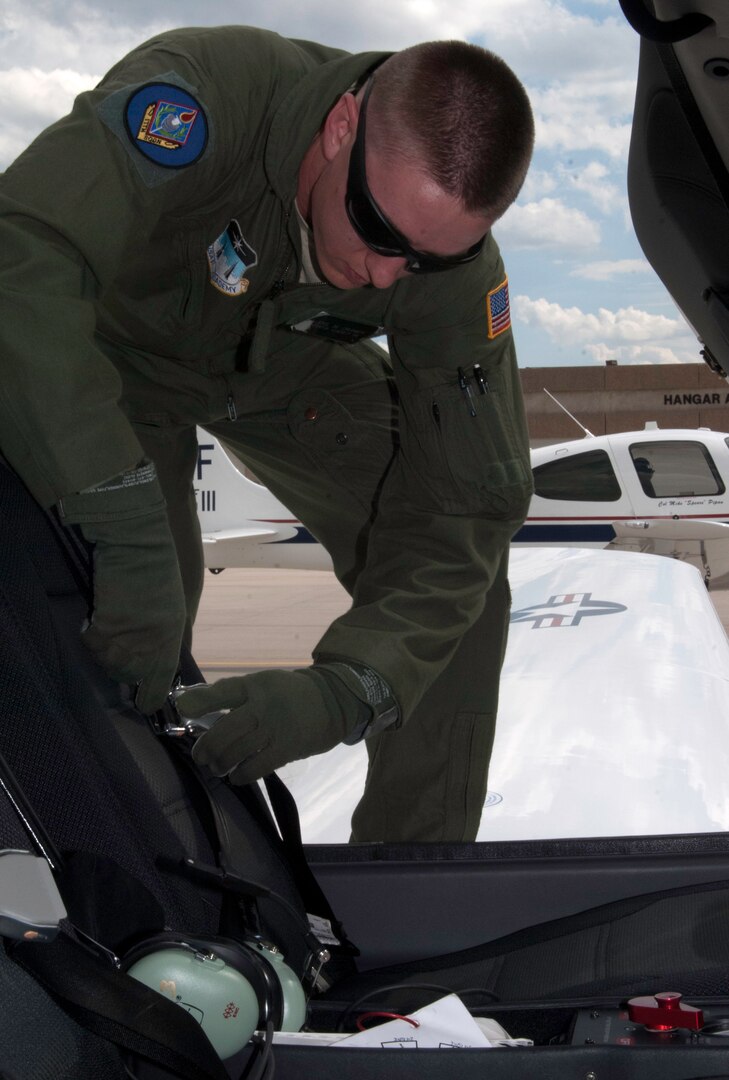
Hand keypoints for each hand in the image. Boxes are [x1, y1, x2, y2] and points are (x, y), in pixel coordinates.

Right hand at [59, 462, 186, 712]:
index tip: (144, 705)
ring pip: (109, 663)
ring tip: (110, 634)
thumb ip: (172, 635)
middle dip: (125, 671)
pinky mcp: (107, 624)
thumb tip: (166, 659)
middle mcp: (153, 643)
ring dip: (106, 653)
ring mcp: (129, 636)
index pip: (161, 682)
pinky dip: (92, 635)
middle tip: (121, 654)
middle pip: (130, 675)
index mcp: (173, 638)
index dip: (151, 696)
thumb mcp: (176, 605)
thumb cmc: (161, 569)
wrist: (138, 543)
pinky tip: (98, 619)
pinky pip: (93, 643)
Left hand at [178, 665, 379, 784]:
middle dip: (207, 746)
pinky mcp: (287, 748)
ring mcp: (276, 728)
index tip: (182, 708)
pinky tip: (236, 776)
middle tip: (200, 756)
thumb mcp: (263, 683)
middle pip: (226, 729)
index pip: (224, 692)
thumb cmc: (288, 694)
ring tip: (216, 768)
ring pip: (238, 751)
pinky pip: (258, 767)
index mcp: (255, 685)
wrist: (332, 702)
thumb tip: (194, 703)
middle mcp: (264, 706)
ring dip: (221, 763)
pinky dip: (242, 775)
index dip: (201, 701)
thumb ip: (233, 694)